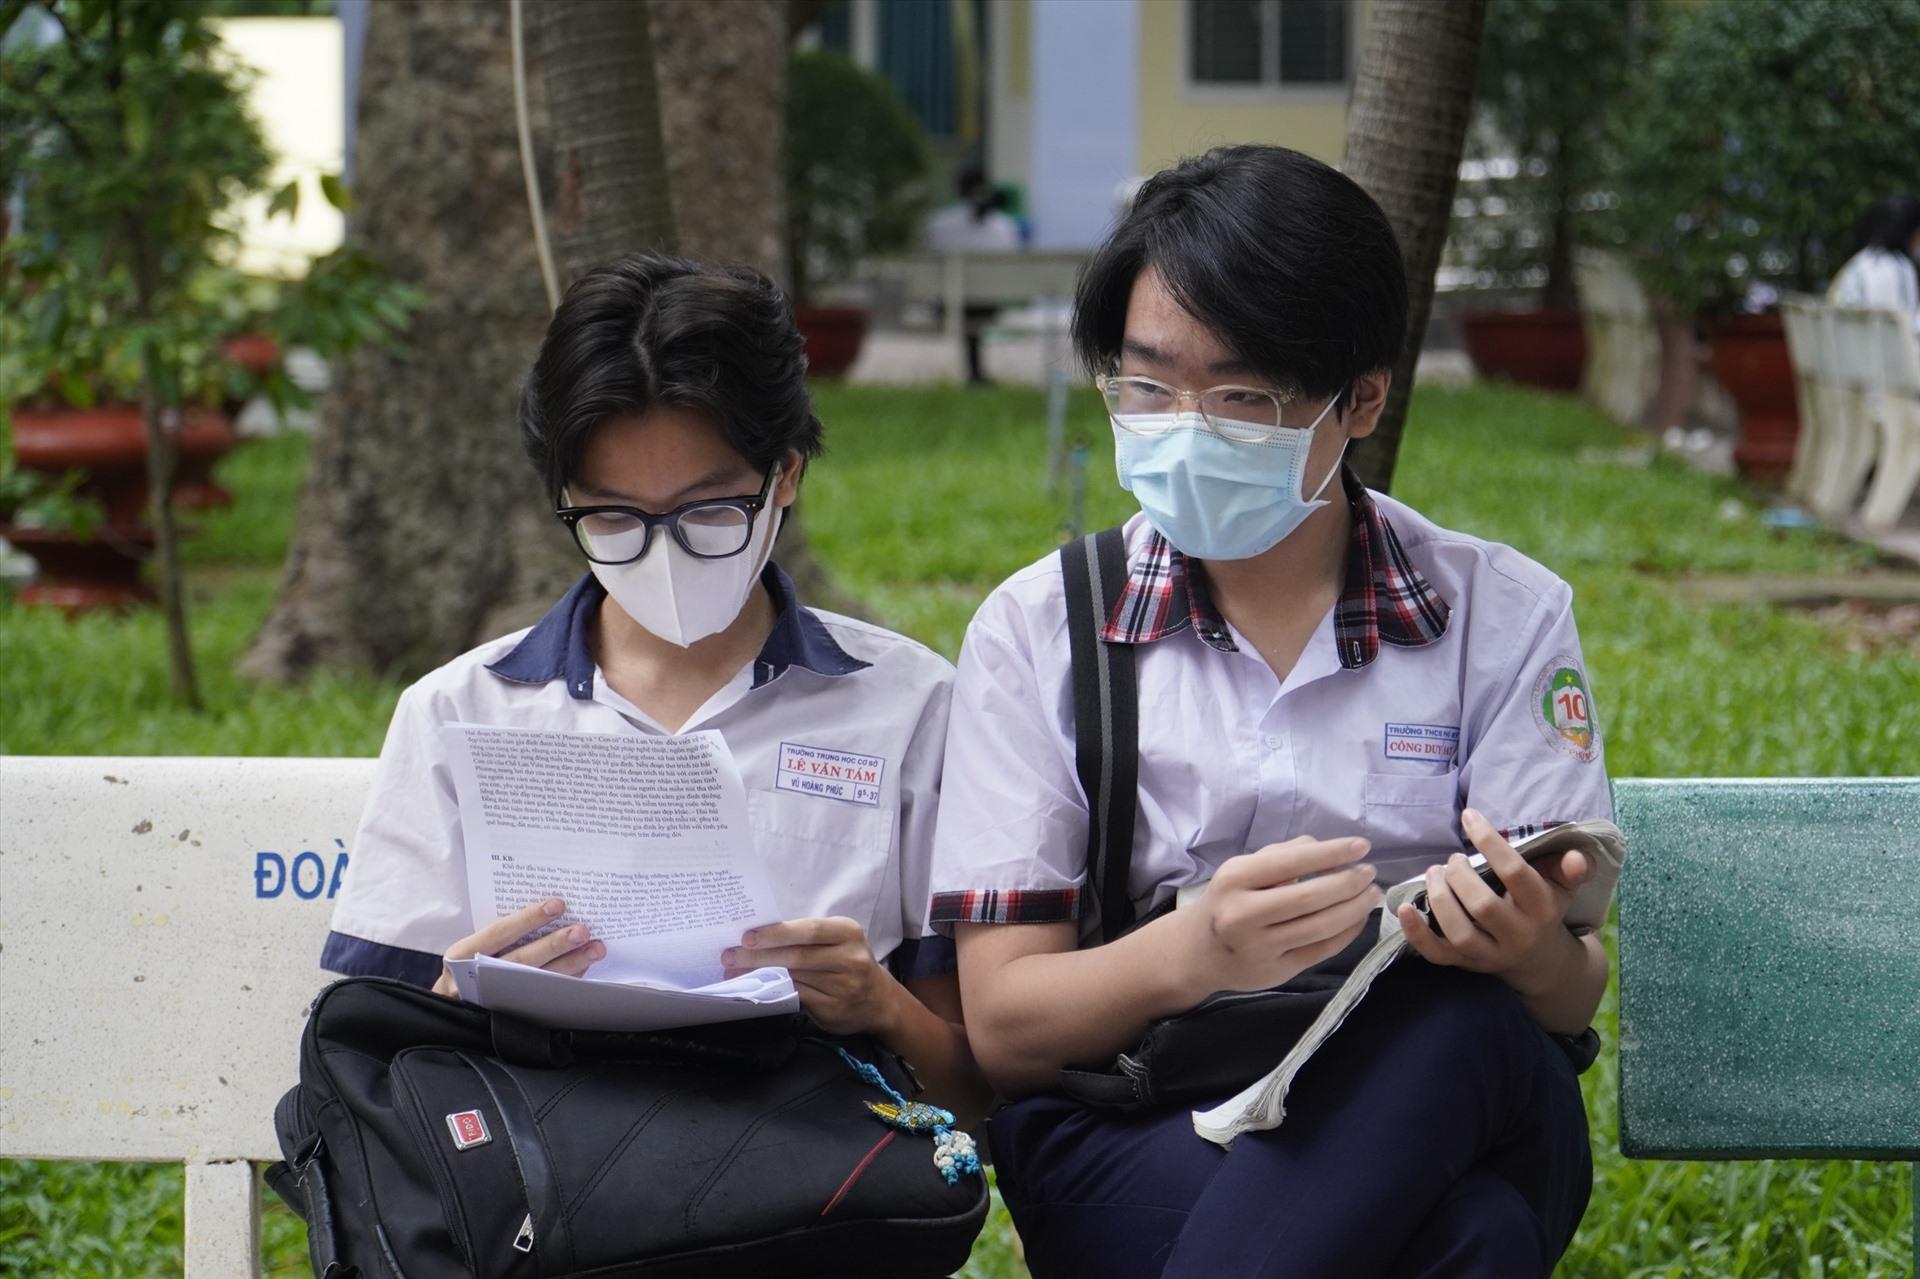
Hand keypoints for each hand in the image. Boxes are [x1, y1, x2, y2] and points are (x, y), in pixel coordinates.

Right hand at [430, 897, 605, 997]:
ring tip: (594, 950)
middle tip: (583, 930)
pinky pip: (543, 1000)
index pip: (499, 933)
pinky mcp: (508, 1018)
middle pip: (521, 961)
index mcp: (461, 956)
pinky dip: (564, 984)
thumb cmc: (465, 971)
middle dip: (554, 944)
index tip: (557, 905)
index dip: (528, 919)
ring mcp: (492, 1002)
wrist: (451, 1013)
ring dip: (569, 966)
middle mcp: (475, 981)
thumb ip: (498, 935)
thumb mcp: (468, 950)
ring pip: (535, 983)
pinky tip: (583, 970)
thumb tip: (549, 910)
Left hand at [723, 916, 901, 1036]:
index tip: (747, 937)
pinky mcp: (832, 1010)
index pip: (809, 930)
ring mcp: (843, 987)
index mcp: (848, 932)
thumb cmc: (848, 961)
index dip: (777, 933)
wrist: (879, 1000)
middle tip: (729, 956)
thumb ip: (807, 937)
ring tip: (734, 972)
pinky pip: (797, 997)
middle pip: (797, 956)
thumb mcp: (838, 940)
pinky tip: (756, 987)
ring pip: (794, 978)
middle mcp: (850, 958)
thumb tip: (759, 935)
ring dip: (759, 975)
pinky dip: (773, 991)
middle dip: (759, 956)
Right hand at [1169, 835, 1381, 1000]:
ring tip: (1371, 894)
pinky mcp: (1276, 971)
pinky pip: (1321, 949)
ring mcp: (1260, 946)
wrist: (1199, 952)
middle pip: (1310, 897)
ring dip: (1354, 908)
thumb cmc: (1227, 902)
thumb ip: (1283, 855)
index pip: (1291, 862)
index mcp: (1235, 879)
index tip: (1362, 846)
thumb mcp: (1242, 871)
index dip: (1331, 853)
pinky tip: (1358, 918)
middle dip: (1348, 883)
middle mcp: (1244, 913)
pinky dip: (1347, 932)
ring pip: (1320, 926)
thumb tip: (1329, 850)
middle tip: (1370, 873)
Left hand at [1397, 809, 1589, 985]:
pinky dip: (1416, 934)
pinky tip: (1404, 908)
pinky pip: (1437, 955)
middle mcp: (1517, 935)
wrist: (1540, 961)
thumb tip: (1576, 856)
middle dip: (1460, 876)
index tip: (1470, 817)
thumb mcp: (1561, 888)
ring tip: (1434, 873)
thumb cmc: (1544, 910)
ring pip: (1460, 933)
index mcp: (1542, 909)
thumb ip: (1570, 869)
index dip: (1490, 842)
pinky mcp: (1465, 965)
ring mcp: (1489, 954)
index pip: (1515, 874)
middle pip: (1483, 906)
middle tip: (1452, 859)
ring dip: (1439, 898)